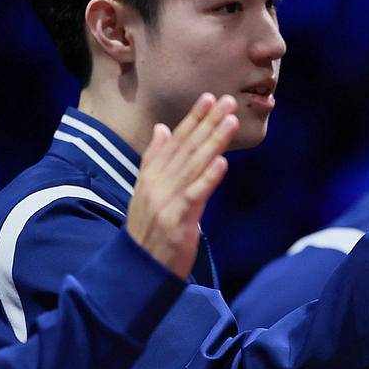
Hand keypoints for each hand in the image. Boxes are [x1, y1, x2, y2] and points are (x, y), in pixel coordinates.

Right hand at [124, 93, 237, 274]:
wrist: (138, 269)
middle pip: (186, 148)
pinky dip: (208, 177)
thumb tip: (162, 129)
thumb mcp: (147, 192)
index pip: (175, 141)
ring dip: (213, 141)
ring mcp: (166, 201)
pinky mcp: (177, 220)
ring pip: (194, 165)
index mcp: (151, 176)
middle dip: (208, 122)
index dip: (193, 119)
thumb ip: (155, 160)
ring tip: (231, 121)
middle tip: (226, 100)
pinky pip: (195, 195)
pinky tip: (222, 162)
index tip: (209, 98)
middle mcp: (157, 184)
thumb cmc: (148, 232)